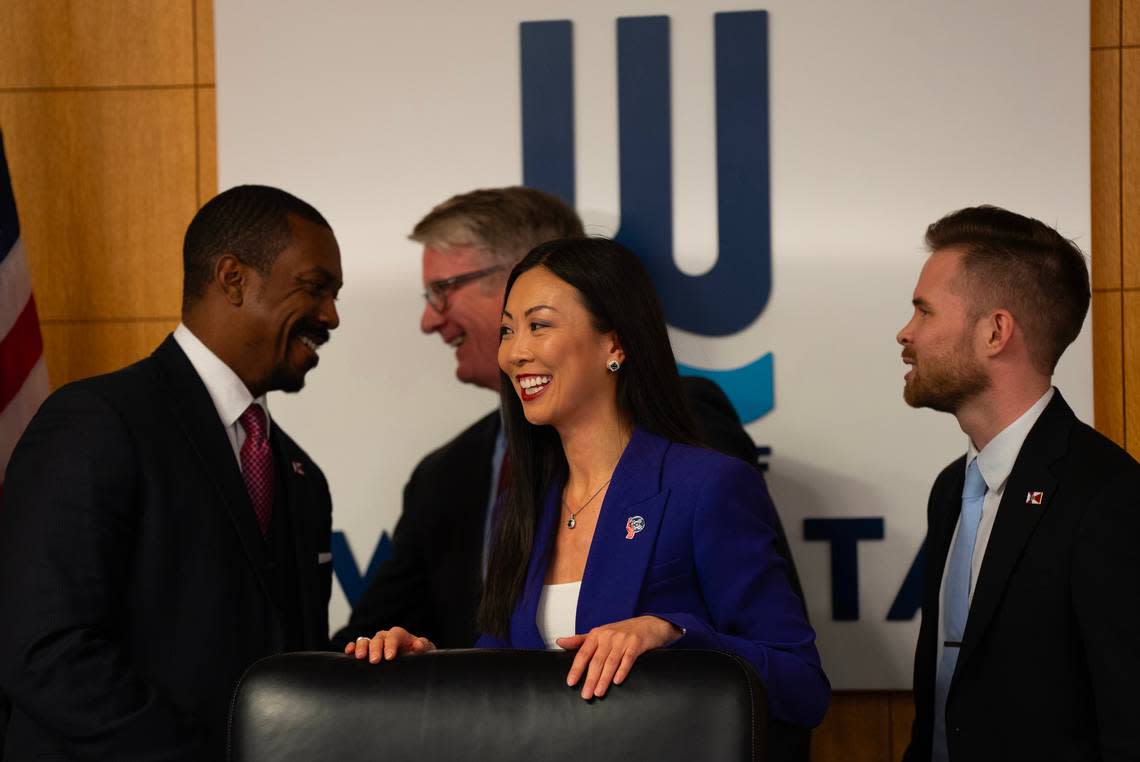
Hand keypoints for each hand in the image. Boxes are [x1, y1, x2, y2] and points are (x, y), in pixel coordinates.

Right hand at [344, 626, 435, 662]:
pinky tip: (349, 653)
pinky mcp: (367, 652)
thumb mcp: (426, 652)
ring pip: (366, 640)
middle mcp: (386, 638)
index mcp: (401, 636)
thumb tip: (419, 644)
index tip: (389, 657)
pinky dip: (352, 648)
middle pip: (379, 638)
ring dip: (361, 647)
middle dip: (375, 648)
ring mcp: (376, 644)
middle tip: (374, 661)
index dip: (391, 644)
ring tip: (360, 657)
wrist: (414, 665)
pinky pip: (357, 646)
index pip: (394, 635)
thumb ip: (424, 646)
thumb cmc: (420, 657)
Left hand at [556, 615, 681, 698]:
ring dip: (604, 679)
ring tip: (598, 693)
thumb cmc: (621, 632)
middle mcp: (608, 636)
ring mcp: (622, 640)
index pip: (583, 653)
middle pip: (596, 660)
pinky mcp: (636, 644)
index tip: (571, 683)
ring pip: (611, 662)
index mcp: (596, 635)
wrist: (648, 625)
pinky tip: (617, 681)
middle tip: (585, 695)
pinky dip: (622, 670)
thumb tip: (559, 641)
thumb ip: (579, 640)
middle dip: (590, 679)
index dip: (576, 668)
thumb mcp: (599, 634)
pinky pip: (628, 659)